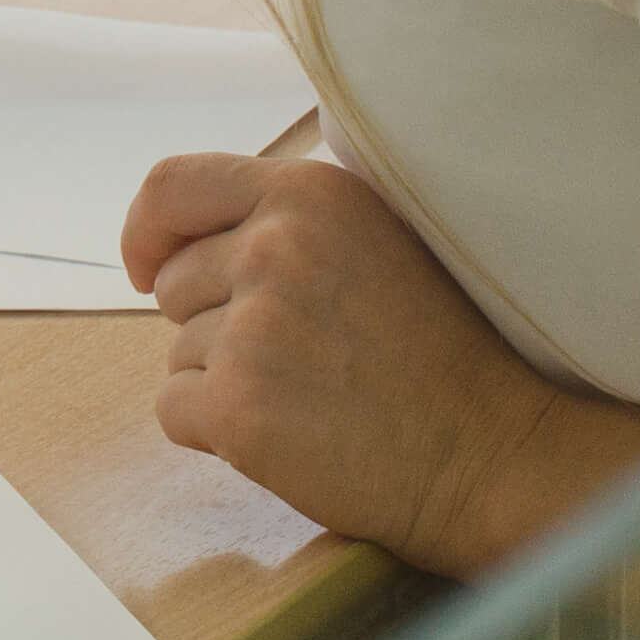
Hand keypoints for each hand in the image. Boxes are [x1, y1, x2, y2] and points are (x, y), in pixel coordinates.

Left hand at [130, 152, 613, 574]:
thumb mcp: (374, 241)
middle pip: (174, 281)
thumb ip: (287, 223)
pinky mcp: (237, 404)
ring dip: (226, 382)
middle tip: (300, 360)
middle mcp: (274, 247)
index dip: (147, 229)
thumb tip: (181, 239)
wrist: (493, 454)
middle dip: (214, 323)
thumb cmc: (439, 355)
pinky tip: (287, 438)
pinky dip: (214, 433)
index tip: (147, 267)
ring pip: (178, 352)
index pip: (173, 185)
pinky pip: (174, 411)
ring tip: (312, 399)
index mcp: (308, 194)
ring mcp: (253, 326)